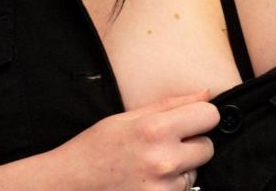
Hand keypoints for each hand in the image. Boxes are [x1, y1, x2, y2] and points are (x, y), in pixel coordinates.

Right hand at [44, 90, 219, 189]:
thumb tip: (207, 94)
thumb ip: (171, 105)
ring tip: (149, 167)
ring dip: (180, 170)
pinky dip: (170, 187)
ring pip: (196, 172)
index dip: (200, 117)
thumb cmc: (94, 149)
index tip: (189, 121)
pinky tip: (147, 182)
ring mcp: (162, 189)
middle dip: (191, 145)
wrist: (65, 187)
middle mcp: (163, 161)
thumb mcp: (127, 118)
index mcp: (155, 130)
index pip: (210, 116)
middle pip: (208, 147)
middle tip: (163, 147)